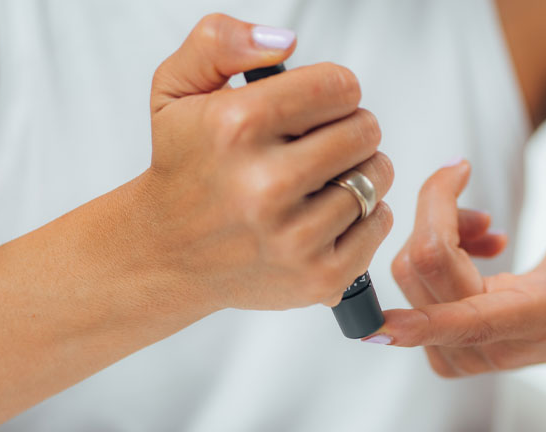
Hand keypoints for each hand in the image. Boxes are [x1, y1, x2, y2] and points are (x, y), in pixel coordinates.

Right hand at [135, 14, 393, 312]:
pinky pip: (379, 224)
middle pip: (365, 131)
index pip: (339, 86)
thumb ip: (219, 42)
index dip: (334, 90)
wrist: (166, 253)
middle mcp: (265, 185)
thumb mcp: (177, 89)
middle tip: (321, 143)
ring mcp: (293, 237)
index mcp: (236, 128)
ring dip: (360, 171)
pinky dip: (366, 215)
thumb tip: (283, 41)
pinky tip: (329, 212)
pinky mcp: (317, 276)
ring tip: (324, 178)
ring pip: (376, 177)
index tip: (319, 104)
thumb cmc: (184, 169)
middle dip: (349, 129)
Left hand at [375, 160, 545, 384]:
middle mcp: (491, 342)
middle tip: (464, 177)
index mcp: (534, 318)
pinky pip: (412, 289)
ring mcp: (465, 349)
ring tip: (484, 225)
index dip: (422, 318)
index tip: (378, 323)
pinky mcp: (449, 345)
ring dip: (435, 230)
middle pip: (425, 267)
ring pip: (410, 274)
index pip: (465, 318)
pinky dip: (431, 254)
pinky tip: (476, 244)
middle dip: (435, 209)